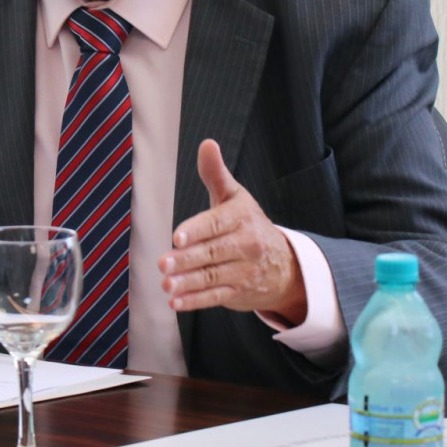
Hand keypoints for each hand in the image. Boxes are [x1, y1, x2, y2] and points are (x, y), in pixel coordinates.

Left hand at [157, 139, 305, 322]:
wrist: (284, 264)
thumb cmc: (249, 223)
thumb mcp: (236, 197)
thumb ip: (216, 174)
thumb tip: (207, 144)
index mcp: (241, 217)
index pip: (216, 224)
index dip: (196, 230)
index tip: (177, 236)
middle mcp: (246, 245)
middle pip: (212, 252)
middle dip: (186, 259)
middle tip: (163, 263)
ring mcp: (243, 271)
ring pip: (212, 277)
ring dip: (187, 283)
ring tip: (167, 285)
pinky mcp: (238, 292)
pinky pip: (216, 297)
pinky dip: (195, 301)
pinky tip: (176, 302)